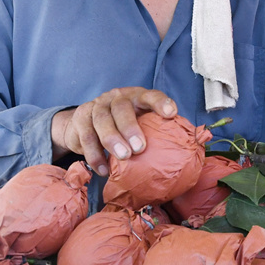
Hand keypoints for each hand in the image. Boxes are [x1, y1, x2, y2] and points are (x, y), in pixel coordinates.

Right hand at [51, 88, 176, 176]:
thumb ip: (155, 132)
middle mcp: (115, 98)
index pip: (150, 95)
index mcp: (135, 97)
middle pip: (121, 108)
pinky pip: (86, 136)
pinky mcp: (80, 119)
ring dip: (112, 139)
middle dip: (130, 127)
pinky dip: (95, 154)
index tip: (170, 114)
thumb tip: (184, 151)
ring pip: (102, 120)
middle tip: (139, 148)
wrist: (83, 124)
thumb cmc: (121, 127)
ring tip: (123, 157)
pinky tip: (103, 169)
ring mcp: (96, 107)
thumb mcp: (139, 123)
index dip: (160, 103)